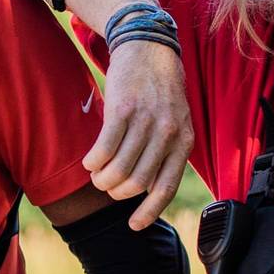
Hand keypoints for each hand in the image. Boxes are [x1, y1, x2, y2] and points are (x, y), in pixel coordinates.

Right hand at [82, 39, 191, 229]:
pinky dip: (94, 161)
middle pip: (137, 182)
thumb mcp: (175, 121)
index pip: (165, 187)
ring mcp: (145, 121)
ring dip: (103, 179)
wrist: (149, 47)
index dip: (148, 211)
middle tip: (108, 187)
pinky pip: (104, 148)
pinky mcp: (123, 109)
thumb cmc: (159, 90)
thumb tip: (147, 187)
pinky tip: (90, 162)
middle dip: (118, 192)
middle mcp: (167, 133)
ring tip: (97, 175)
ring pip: (119, 169)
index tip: (133, 226)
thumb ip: (166, 151)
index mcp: (183, 141)